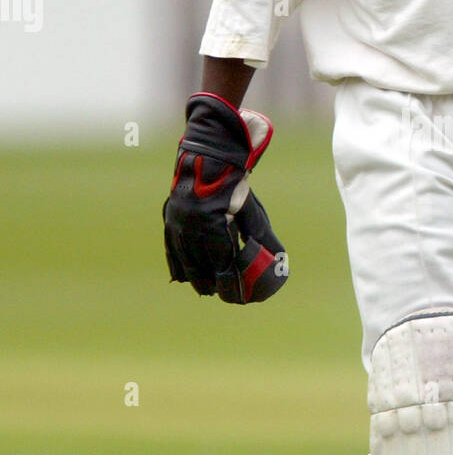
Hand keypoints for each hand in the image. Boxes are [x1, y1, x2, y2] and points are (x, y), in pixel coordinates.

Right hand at [163, 94, 288, 302]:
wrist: (208, 157)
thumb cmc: (235, 185)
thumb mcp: (251, 212)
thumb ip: (262, 238)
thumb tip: (280, 261)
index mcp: (214, 230)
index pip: (223, 270)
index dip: (232, 287)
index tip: (241, 297)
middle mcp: (192, 232)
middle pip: (203, 272)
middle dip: (215, 285)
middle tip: (226, 293)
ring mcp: (177, 227)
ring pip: (186, 265)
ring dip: (197, 279)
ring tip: (208, 289)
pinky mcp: (169, 222)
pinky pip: (171, 252)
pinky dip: (179, 266)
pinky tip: (186, 277)